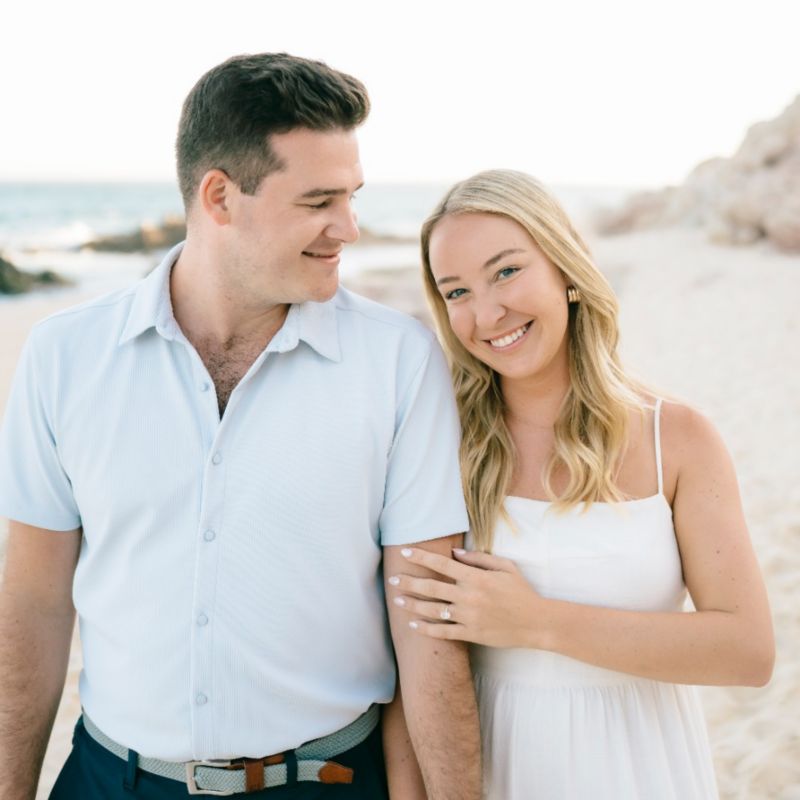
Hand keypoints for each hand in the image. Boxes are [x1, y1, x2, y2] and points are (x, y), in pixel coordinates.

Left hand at [388, 547, 544, 647]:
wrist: (536, 622)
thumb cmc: (521, 592)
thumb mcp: (504, 567)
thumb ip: (479, 559)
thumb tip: (454, 554)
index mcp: (476, 577)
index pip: (441, 564)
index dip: (421, 557)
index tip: (405, 552)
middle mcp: (468, 596)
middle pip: (431, 586)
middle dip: (409, 581)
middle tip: (392, 578)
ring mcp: (468, 616)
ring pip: (433, 610)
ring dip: (412, 605)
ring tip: (397, 600)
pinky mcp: (471, 634)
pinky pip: (443, 632)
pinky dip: (426, 629)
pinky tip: (413, 625)